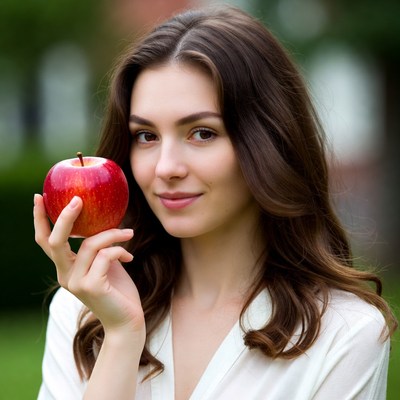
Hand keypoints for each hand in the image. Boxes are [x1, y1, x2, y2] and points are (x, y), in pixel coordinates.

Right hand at [33, 194, 144, 335]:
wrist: (128, 321)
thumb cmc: (118, 291)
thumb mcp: (106, 264)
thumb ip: (100, 247)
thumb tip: (108, 221)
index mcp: (65, 269)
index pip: (45, 242)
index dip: (40, 220)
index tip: (40, 197)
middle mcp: (65, 276)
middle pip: (55, 241)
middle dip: (65, 217)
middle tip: (78, 199)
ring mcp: (76, 283)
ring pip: (90, 244)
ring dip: (112, 234)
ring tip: (129, 232)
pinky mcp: (91, 287)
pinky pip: (106, 255)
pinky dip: (120, 249)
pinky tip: (130, 256)